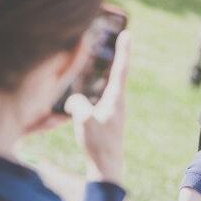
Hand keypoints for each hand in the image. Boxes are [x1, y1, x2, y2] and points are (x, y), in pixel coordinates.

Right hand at [65, 31, 129, 184]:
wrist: (107, 166)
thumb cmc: (98, 144)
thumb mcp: (85, 122)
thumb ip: (78, 105)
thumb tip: (73, 100)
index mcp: (115, 100)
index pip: (120, 69)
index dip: (123, 50)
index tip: (127, 34)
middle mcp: (117, 103)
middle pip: (117, 73)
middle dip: (117, 55)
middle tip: (119, 38)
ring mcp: (113, 111)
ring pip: (109, 85)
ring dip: (107, 71)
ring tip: (104, 58)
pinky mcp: (107, 119)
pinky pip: (101, 96)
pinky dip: (97, 87)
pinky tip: (90, 89)